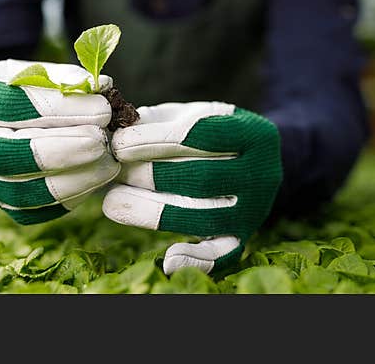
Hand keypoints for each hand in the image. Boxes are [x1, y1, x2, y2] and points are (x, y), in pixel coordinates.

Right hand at [0, 59, 118, 223]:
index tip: (102, 109)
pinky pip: (33, 212)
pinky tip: (93, 179)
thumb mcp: (32, 71)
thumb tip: (102, 89)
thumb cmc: (17, 88)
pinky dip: (68, 198)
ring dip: (72, 179)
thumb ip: (63, 78)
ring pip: (21, 192)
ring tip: (108, 163)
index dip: (60, 109)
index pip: (11, 107)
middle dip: (63, 151)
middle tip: (103, 141)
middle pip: (8, 157)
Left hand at [102, 102, 281, 274]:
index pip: (202, 134)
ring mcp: (255, 210)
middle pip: (201, 179)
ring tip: (112, 201)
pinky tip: (167, 259)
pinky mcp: (243, 237)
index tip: (120, 143)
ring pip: (203, 217)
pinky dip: (195, 259)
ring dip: (152, 211)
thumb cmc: (209, 131)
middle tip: (115, 169)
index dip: (156, 139)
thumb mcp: (190, 115)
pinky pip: (222, 255)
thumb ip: (156, 120)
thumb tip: (113, 134)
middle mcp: (261, 174)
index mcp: (254, 133)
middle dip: (150, 175)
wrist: (254, 161)